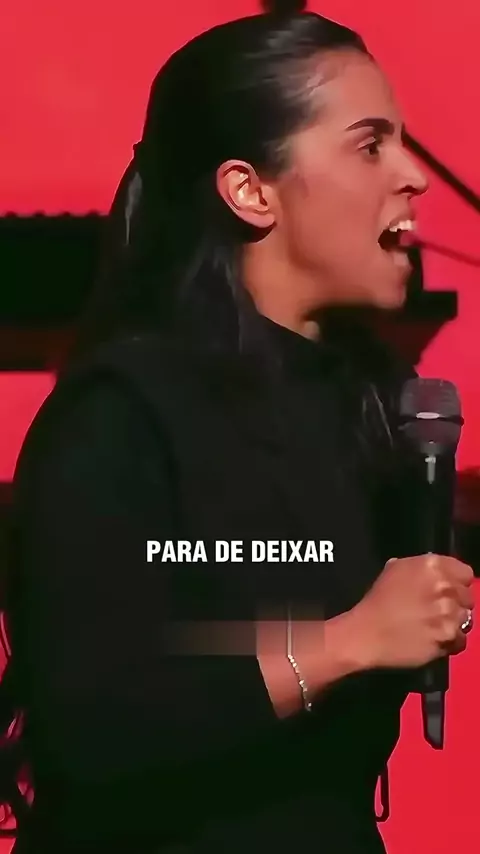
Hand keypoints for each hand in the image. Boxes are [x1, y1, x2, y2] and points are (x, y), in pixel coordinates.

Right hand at [352, 554, 474, 669]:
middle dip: (456, 603)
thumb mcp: (394, 570)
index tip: (446, 591)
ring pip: (467, 619)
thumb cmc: (377, 601)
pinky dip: (450, 642)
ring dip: (453, 622)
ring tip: (436, 627)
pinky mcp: (449, 637)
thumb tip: (430, 572)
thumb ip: (418, 567)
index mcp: (432, 566)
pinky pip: (461, 640)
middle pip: (468, 596)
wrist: (367, 633)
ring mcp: (449, 613)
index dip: (457, 582)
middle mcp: (446, 587)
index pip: (465, 573)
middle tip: (438, 610)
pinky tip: (435, 640)